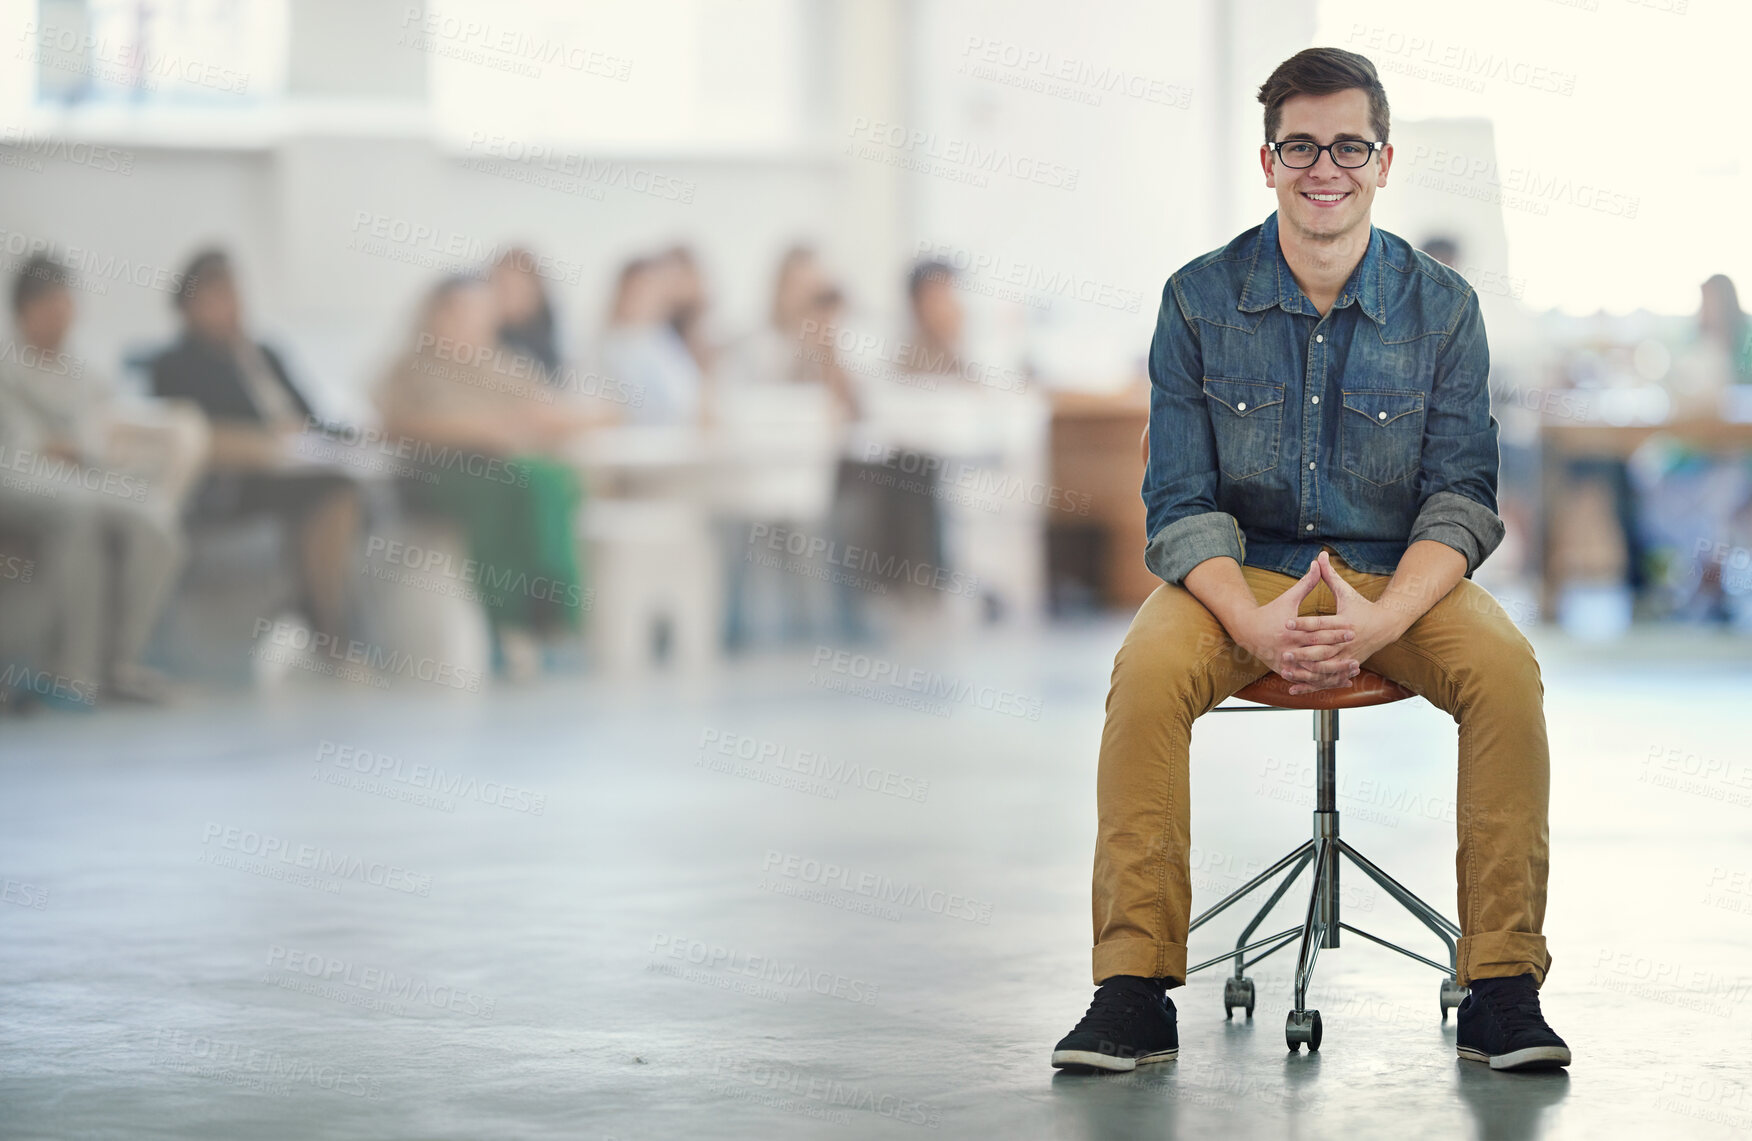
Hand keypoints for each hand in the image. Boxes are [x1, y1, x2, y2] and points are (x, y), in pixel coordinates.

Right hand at [1229, 559, 1356, 690]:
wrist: (1246, 631)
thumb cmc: (1270, 612)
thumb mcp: (1288, 598)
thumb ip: (1306, 583)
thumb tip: (1317, 562)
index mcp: (1290, 631)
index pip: (1315, 632)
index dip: (1334, 631)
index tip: (1352, 629)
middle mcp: (1288, 649)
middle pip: (1316, 652)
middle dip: (1338, 652)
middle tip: (1357, 650)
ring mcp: (1286, 662)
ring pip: (1314, 670)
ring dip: (1335, 671)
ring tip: (1354, 667)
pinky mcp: (1285, 671)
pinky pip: (1308, 679)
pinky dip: (1325, 681)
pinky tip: (1342, 681)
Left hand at [1280, 551, 1406, 694]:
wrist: (1386, 626)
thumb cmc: (1361, 607)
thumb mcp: (1346, 591)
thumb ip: (1329, 576)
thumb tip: (1319, 555)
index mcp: (1345, 622)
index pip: (1321, 624)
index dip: (1303, 623)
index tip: (1286, 623)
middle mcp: (1347, 642)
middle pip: (1322, 649)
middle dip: (1302, 651)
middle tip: (1283, 651)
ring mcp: (1347, 657)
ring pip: (1324, 668)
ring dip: (1306, 670)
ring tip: (1287, 668)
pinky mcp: (1346, 667)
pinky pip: (1326, 679)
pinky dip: (1311, 684)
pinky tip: (1293, 687)